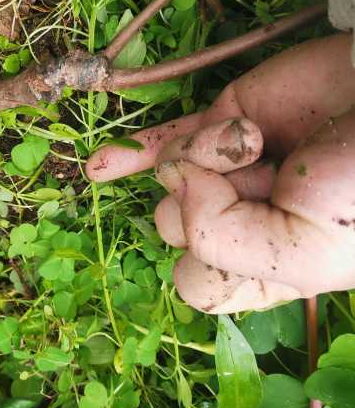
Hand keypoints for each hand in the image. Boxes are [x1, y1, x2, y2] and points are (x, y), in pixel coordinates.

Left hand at [86, 33, 354, 312]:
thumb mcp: (307, 248)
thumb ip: (222, 238)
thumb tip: (171, 179)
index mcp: (268, 269)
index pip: (198, 285)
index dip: (212, 263)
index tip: (260, 233)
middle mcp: (241, 221)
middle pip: (174, 231)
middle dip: (210, 207)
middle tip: (270, 182)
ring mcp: (225, 170)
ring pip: (166, 184)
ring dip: (208, 160)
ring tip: (259, 146)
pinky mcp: (219, 122)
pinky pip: (161, 142)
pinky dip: (129, 154)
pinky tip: (100, 167)